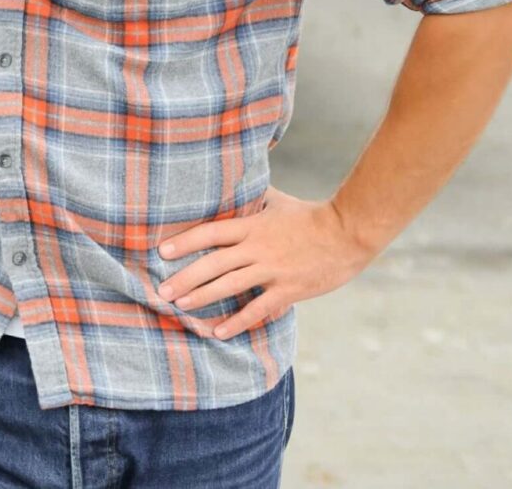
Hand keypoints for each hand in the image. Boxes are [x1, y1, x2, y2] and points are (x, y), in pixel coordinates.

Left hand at [154, 188, 377, 339]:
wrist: (349, 233)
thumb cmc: (312, 215)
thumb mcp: (279, 201)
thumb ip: (255, 196)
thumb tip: (236, 179)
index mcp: (253, 226)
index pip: (211, 232)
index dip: (186, 241)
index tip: (162, 250)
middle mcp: (258, 248)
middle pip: (214, 263)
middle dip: (185, 277)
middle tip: (162, 290)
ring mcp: (273, 270)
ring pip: (230, 286)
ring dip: (202, 297)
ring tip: (179, 306)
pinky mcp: (289, 290)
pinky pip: (258, 309)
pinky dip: (237, 322)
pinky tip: (219, 332)